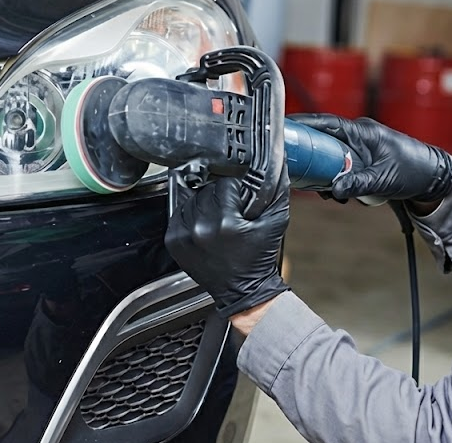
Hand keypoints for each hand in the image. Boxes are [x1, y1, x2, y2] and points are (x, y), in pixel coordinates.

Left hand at [165, 174, 289, 318]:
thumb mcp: (275, 220)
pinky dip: (191, 214)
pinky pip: (179, 213)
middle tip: (230, 206)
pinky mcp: (174, 242)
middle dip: (219, 193)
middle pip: (205, 189)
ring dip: (203, 202)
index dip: (235, 187)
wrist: (244, 291)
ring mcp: (184, 236)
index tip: (241, 197)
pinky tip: (204, 223)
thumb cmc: (259, 258)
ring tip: (217, 215)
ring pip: (190, 198)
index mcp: (225, 223)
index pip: (224, 184)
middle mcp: (200, 229)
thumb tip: (277, 160)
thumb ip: (277, 188)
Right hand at [288, 113, 451, 202]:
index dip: (302, 124)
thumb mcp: (383, 179)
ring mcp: (360, 147)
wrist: (434, 177)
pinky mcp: (362, 160)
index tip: (282, 128)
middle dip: (310, 157)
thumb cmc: (414, 170)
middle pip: (322, 140)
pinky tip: (338, 194)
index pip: (325, 122)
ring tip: (325, 192)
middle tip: (297, 172)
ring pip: (330, 156)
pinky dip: (336, 179)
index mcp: (361, 131)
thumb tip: (332, 190)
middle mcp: (358, 135)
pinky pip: (340, 166)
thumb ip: (357, 183)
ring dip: (324, 173)